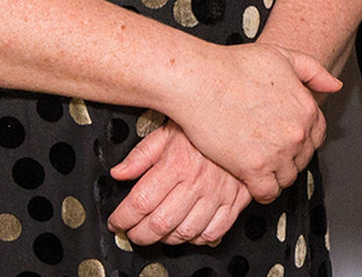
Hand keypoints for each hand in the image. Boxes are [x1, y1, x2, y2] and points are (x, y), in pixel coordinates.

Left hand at [107, 122, 248, 245]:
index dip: (123, 218)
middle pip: (160, 223)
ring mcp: (217, 195)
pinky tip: (187, 231)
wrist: (244, 122)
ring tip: (156, 233)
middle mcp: (197, 182)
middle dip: (139, 234)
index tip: (117, 222)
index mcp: (176, 164)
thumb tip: (119, 173)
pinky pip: (213, 232)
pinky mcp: (235, 202)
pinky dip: (197, 239)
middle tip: (132, 232)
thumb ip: (141, 155)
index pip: (141, 202)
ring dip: (166, 239)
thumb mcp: (167, 132)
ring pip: (185, 232)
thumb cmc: (205, 125)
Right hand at [165, 43, 338, 201]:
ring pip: (287, 178)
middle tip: (268, 148)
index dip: (301, 137)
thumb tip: (334, 86)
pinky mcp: (253, 169)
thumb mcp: (281, 56)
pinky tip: (252, 180)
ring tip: (258, 162)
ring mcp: (277, 153)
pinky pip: (268, 193)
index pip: (317, 135)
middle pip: (302, 158)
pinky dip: (262, 191)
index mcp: (306, 108)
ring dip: (275, 173)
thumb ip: (313, 71)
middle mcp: (296, 133)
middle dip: (288, 156)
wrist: (200, 81)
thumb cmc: (233, 66)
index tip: (286, 137)